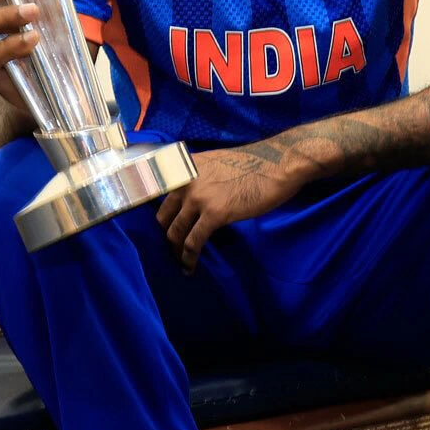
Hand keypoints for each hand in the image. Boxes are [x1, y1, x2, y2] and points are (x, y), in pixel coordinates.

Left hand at [155, 143, 302, 273]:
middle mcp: (184, 180)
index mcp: (182, 166)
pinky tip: (189, 267)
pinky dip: (189, 258)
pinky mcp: (213, 214)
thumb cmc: (252, 164)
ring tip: (179, 262)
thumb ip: (195, 178)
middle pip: (162, 217)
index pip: (153, 191)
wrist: (276, 165)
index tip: (156, 231)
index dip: (154, 215)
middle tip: (172, 248)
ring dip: (175, 251)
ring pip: (175, 232)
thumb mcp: (212, 162)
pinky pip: (193, 242)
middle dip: (165, 235)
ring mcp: (197, 197)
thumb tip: (189, 198)